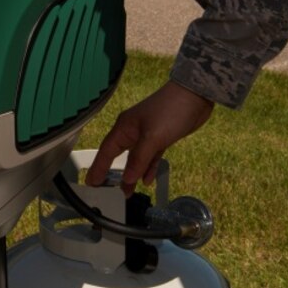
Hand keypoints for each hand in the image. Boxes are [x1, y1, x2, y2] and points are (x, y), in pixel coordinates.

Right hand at [86, 80, 213, 195]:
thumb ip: (138, 159)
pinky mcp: (161, 137)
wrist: (195, 95)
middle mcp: (132, 132)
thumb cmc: (170, 111)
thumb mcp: (152, 137)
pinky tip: (146, 179)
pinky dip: (148, 167)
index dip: (98, 168)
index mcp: (124, 128)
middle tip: (106, 191)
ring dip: (131, 174)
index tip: (91, 184)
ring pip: (135, 159)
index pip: (106, 151)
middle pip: (118, 156)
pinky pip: (150, 157)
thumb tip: (127, 178)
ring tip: (126, 192)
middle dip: (112, 173)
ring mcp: (147, 135)